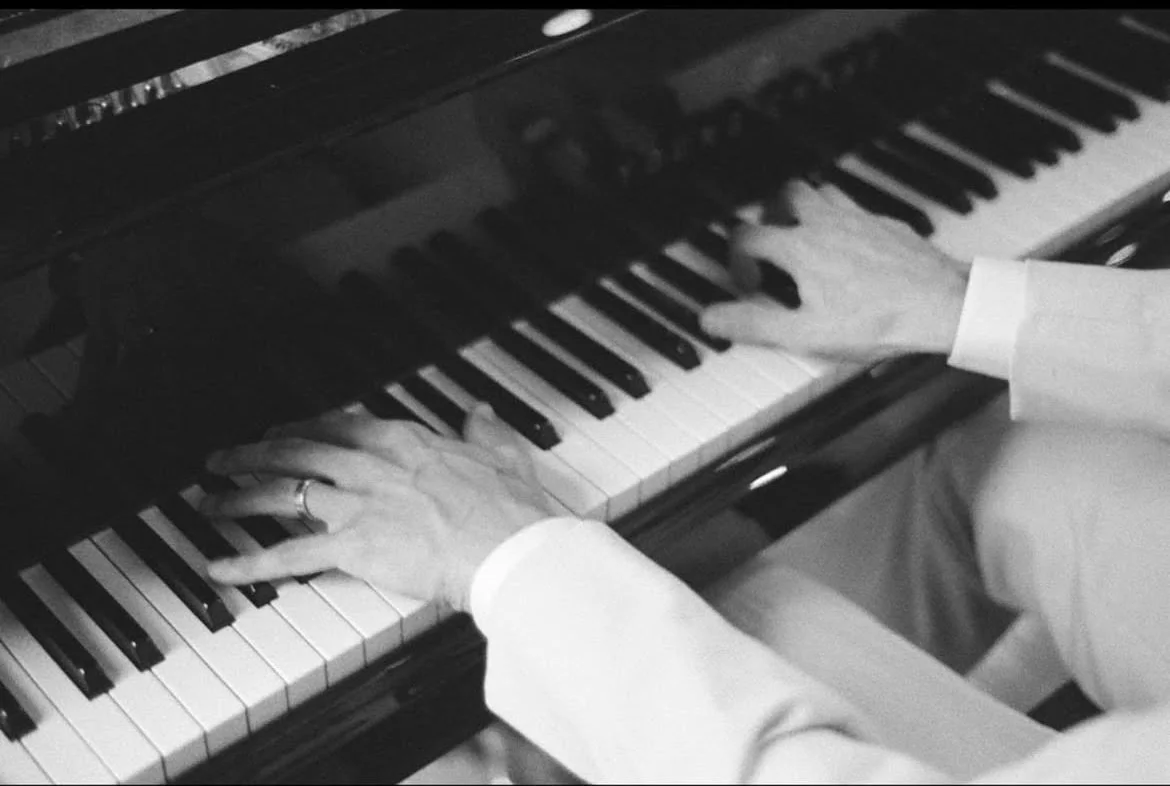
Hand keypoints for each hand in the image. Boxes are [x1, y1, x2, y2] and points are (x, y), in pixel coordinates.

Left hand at [199, 405, 554, 612]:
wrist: (508, 547)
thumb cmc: (510, 508)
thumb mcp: (503, 454)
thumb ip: (484, 429)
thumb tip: (480, 410)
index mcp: (404, 441)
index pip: (340, 424)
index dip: (304, 426)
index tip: (284, 430)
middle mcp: (371, 465)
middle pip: (296, 451)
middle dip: (252, 453)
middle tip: (222, 457)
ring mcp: (357, 504)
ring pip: (281, 493)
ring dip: (238, 496)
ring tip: (208, 500)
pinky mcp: (351, 547)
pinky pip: (287, 556)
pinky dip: (248, 562)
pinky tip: (219, 566)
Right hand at [700, 181, 969, 363]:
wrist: (945, 307)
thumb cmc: (879, 322)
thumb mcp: (806, 334)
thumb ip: (753, 325)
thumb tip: (711, 319)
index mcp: (801, 248)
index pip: (748, 235)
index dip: (737, 259)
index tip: (750, 284)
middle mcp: (829, 224)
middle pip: (786, 194)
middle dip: (770, 215)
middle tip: (771, 245)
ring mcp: (862, 220)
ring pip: (824, 192)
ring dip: (807, 209)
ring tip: (806, 240)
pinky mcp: (891, 226)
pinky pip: (859, 209)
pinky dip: (845, 221)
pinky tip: (852, 250)